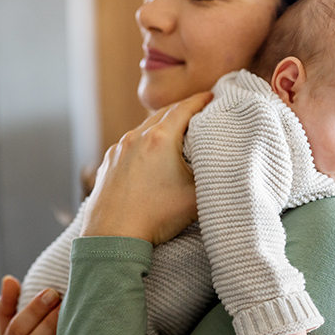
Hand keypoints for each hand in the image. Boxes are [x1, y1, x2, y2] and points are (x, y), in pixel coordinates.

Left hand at [81, 91, 213, 245]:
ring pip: (145, 128)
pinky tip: (151, 156)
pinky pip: (130, 144)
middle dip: (184, 109)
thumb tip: (226, 167)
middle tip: (200, 110)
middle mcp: (137, 138)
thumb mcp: (196, 197)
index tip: (213, 96)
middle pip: (164, 113)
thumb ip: (211, 176)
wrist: (112, 238)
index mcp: (160, 139)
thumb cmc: (155, 217)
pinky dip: (145, 142)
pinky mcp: (108, 163)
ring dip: (162, 126)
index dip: (202, 100)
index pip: (185, 108)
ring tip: (177, 133)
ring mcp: (119, 149)